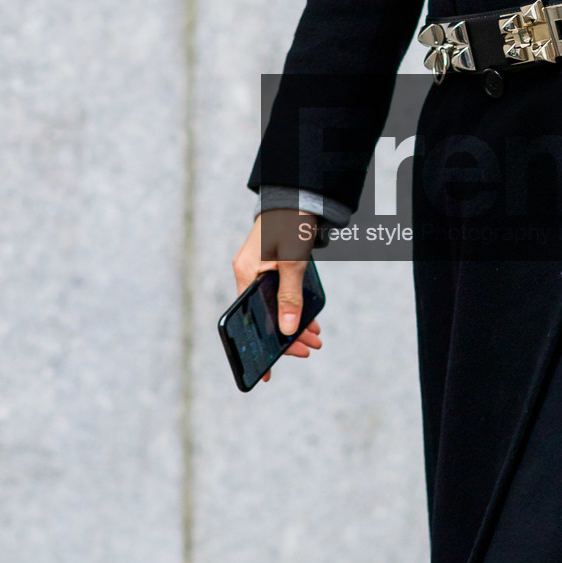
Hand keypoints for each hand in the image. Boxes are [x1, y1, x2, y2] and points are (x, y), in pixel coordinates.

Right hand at [232, 212, 323, 382]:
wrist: (299, 194)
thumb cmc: (292, 223)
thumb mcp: (293, 263)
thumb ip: (290, 297)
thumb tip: (288, 330)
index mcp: (245, 272)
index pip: (248, 319)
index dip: (259, 345)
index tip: (268, 368)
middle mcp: (248, 273)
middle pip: (263, 315)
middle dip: (286, 336)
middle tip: (310, 349)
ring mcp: (260, 270)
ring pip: (274, 307)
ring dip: (295, 324)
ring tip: (316, 338)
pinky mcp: (273, 267)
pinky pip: (280, 295)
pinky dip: (295, 308)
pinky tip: (312, 321)